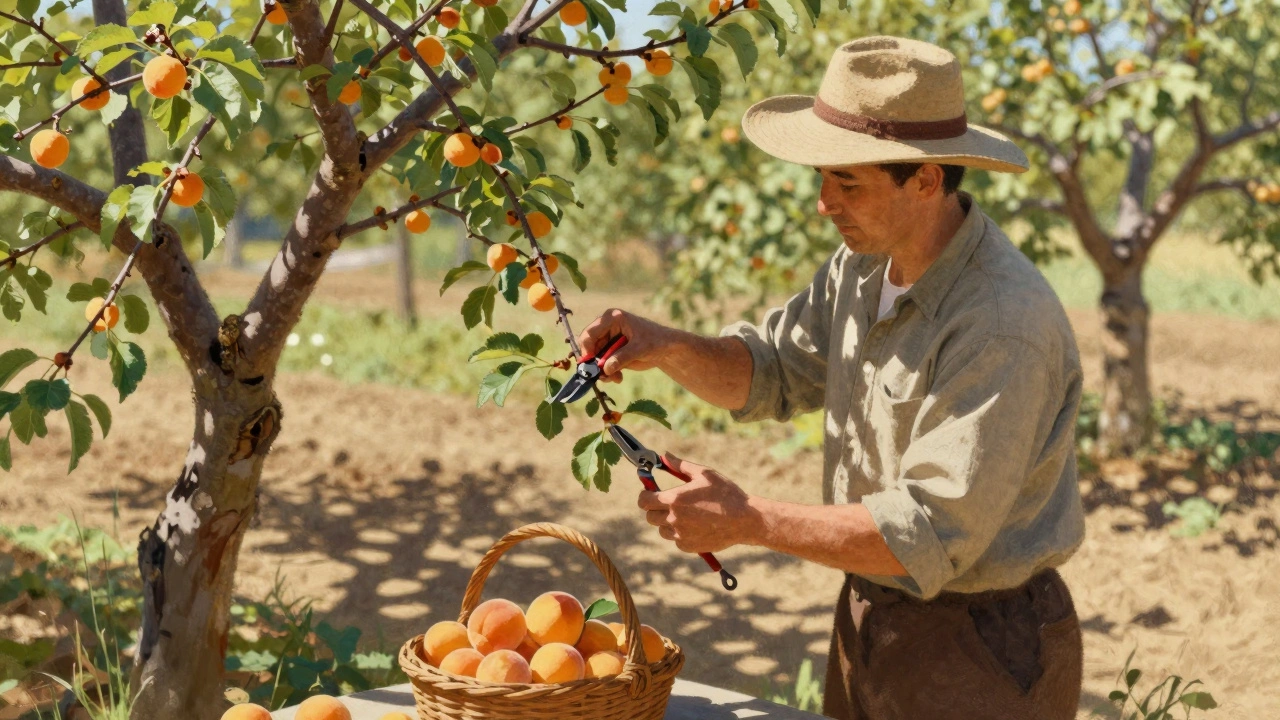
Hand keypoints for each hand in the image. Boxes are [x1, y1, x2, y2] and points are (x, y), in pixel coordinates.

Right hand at [576, 308, 672, 383]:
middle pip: (589, 347)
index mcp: (611, 318)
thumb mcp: (640, 348)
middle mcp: (605, 328)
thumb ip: (622, 357)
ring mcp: (607, 341)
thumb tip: (605, 369)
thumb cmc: (655, 341)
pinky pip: (601, 365)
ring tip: (615, 378)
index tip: (593, 366)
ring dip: (601, 371)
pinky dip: (606, 373)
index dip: (588, 350)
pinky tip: (618, 377)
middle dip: (594, 364)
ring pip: (594, 358)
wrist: (666, 349)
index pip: (590, 333)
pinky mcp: (610, 352)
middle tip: (604, 376)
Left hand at [636, 452, 757, 553]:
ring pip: (662, 530)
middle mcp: (674, 519)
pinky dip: (680, 533)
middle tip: (670, 503)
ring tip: (687, 514)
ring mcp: (680, 535)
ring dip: (668, 522)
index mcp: (675, 499)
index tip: (651, 493)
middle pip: (649, 517)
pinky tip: (696, 525)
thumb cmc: (726, 494)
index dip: (645, 496)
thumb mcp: (705, 474)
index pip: (644, 501)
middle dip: (655, 509)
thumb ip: (680, 465)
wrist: (744, 520)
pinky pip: (676, 540)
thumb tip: (664, 456)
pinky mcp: (688, 546)